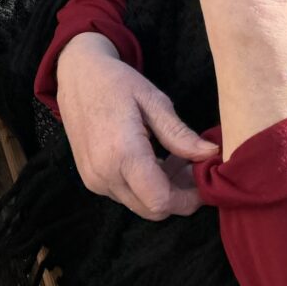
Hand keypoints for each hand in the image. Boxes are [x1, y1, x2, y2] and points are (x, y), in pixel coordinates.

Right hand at [56, 33, 216, 219]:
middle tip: (191, 167)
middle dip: (179, 197)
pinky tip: (152, 160)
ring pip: (140, 205)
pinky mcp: (89, 178)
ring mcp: (93, 178)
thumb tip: (211, 155)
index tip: (204, 181)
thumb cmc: (115, 81)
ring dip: (162, 191)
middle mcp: (103, 173)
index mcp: (121, 152)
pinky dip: (144, 187)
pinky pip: (125, 195)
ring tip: (173, 159)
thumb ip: (179, 134)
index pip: (162, 200)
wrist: (75, 75)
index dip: (189, 199)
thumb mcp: (153, 100)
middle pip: (153, 210)